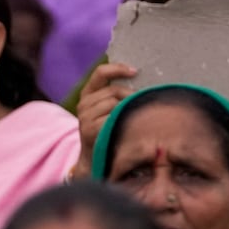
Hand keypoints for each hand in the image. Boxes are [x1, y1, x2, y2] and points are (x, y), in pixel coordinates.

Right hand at [76, 62, 137, 177]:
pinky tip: (131, 125)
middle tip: (143, 103)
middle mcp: (84, 104)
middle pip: (113, 91)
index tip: (135, 71)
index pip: (101, 73)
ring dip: (128, 108)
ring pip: (113, 103)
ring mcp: (85, 117)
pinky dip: (122, 119)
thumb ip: (119, 95)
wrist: (96, 158)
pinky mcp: (89, 130)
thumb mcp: (110, 109)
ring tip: (137, 116)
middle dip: (131, 95)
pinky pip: (111, 118)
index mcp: (88, 94)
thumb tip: (144, 80)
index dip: (117, 69)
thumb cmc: (110, 130)